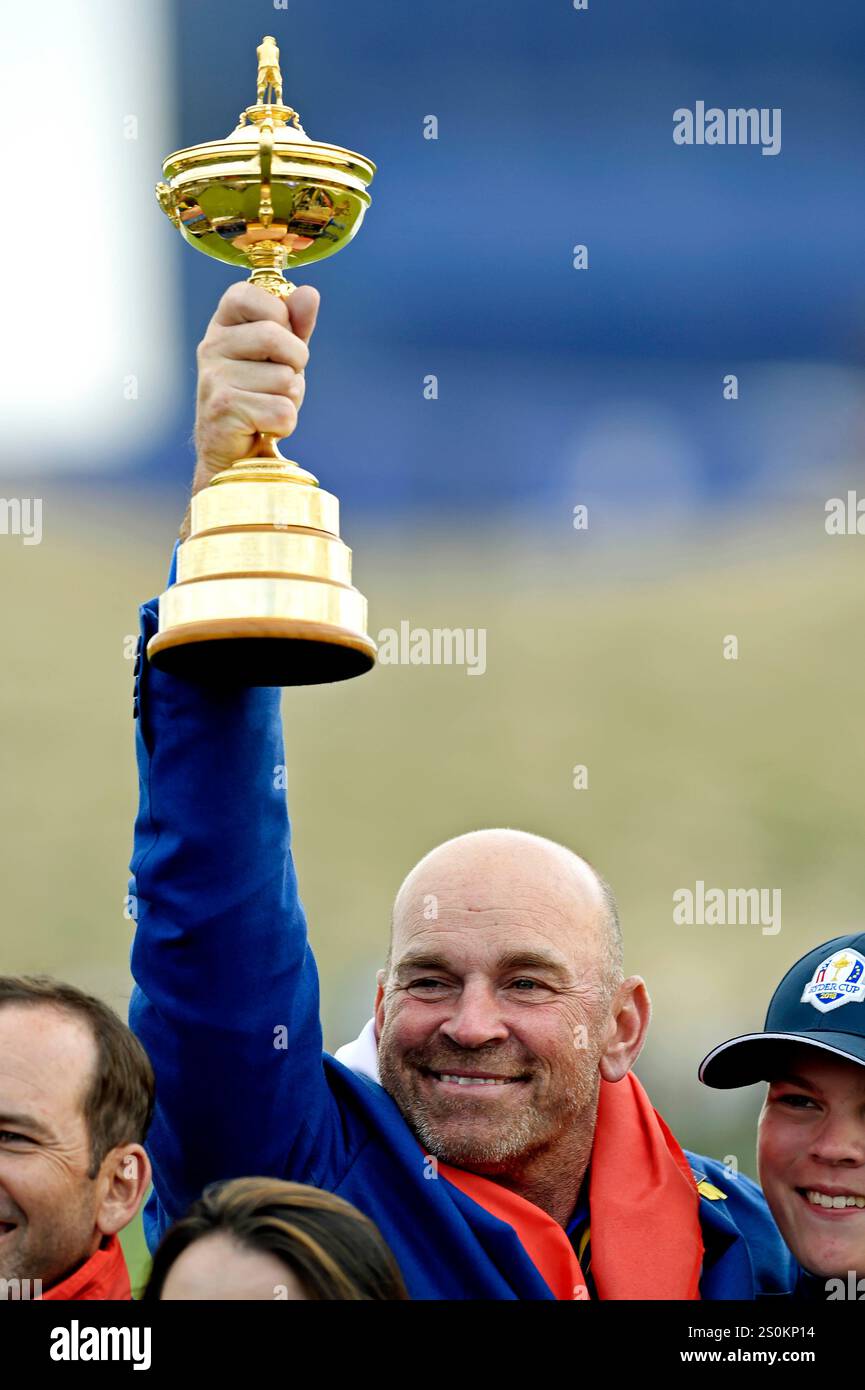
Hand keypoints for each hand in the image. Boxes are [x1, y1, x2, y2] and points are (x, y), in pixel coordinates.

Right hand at [191, 281, 319, 495]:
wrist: (233, 454)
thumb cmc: (259, 396)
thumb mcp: (281, 355)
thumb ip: (295, 324)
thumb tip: (309, 293)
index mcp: (222, 324)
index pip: (250, 294)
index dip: (280, 315)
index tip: (280, 339)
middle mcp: (211, 346)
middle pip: (276, 337)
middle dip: (296, 363)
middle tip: (282, 381)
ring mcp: (214, 378)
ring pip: (285, 379)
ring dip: (291, 398)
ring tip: (268, 406)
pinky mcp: (224, 409)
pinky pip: (283, 411)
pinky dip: (286, 424)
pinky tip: (264, 426)